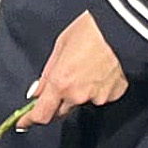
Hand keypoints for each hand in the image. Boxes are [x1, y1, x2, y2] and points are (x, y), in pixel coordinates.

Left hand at [17, 11, 129, 128]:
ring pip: (83, 100)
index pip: (41, 114)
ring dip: (80, 90)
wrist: (123, 25)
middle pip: (61, 110)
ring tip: (88, 65)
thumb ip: (48, 73)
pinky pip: (101, 95)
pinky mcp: (115, 94)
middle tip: (60, 82)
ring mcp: (99, 97)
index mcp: (61, 82)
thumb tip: (37, 91)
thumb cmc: (91, 29)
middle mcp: (78, 95)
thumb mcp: (60, 46)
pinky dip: (98, 86)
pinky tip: (102, 68)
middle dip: (56, 102)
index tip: (24, 122)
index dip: (30, 120)